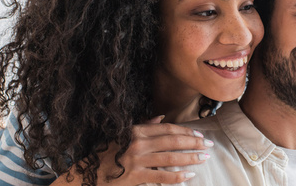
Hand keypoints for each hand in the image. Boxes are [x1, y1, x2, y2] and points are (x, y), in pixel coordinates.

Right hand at [52, 115, 212, 185]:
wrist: (86, 174)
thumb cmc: (106, 154)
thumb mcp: (122, 136)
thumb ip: (142, 127)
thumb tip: (160, 118)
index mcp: (135, 131)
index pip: (167, 128)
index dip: (186, 130)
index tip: (199, 134)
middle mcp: (137, 143)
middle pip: (173, 140)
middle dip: (194, 142)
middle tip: (208, 145)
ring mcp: (137, 160)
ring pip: (171, 157)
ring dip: (190, 157)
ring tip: (203, 158)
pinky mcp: (135, 176)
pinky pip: (162, 176)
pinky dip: (178, 176)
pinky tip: (189, 175)